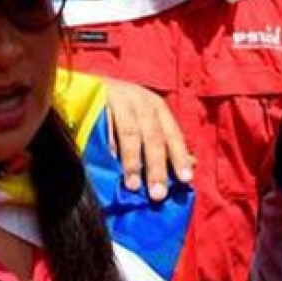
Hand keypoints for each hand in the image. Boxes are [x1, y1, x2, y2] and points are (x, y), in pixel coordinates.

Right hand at [104, 78, 194, 200]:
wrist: (89, 87)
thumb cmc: (122, 109)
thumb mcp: (147, 122)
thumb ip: (166, 143)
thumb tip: (192, 163)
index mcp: (156, 107)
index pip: (172, 134)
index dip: (179, 157)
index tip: (185, 180)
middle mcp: (141, 101)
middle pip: (153, 136)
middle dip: (157, 166)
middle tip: (158, 193)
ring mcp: (119, 98)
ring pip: (131, 133)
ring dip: (132, 161)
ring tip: (133, 185)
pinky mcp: (98, 100)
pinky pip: (106, 127)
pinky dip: (109, 146)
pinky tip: (110, 163)